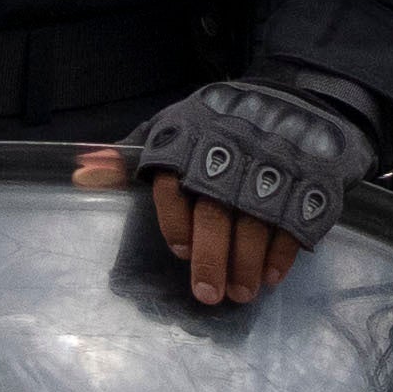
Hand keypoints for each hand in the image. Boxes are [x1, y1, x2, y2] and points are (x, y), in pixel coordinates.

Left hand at [99, 69, 385, 311]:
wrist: (297, 95)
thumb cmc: (219, 123)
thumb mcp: (172, 126)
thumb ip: (130, 155)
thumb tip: (80, 171)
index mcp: (194, 137)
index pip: (177, 184)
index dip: (177, 222)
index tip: (180, 252)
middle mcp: (234, 150)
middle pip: (218, 211)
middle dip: (213, 257)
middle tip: (208, 295)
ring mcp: (276, 164)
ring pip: (257, 221)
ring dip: (247, 264)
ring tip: (241, 293)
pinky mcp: (312, 177)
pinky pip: (296, 220)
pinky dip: (283, 253)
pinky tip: (271, 276)